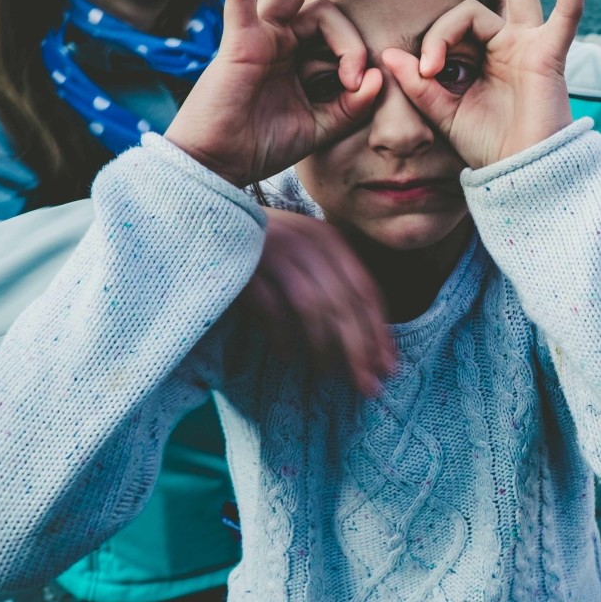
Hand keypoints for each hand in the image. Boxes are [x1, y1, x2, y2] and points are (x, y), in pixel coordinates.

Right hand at [165, 0, 382, 185]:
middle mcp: (275, 38)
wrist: (219, 165)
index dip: (353, 50)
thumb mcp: (321, 126)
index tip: (357, 82)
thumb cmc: (261, 145)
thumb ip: (352, 104)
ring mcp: (256, 34)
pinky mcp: (238, 38)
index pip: (331, 30)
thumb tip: (378, 77)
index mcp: (293, 55)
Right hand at [238, 209, 393, 395]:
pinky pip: (273, 309)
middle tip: (367, 385)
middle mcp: (309, 243)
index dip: (379, 332)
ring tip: (328, 374)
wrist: (213, 216)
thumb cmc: (266, 245)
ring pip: (313, 308)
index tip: (388, 366)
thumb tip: (366, 336)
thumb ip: (333, 283)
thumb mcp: (306, 253)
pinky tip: (286, 355)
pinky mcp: (246, 268)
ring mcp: (277, 252)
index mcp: (330, 241)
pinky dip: (282, 336)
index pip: (366, 290)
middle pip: (344, 303)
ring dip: (324, 347)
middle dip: (360, 348)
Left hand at [380, 0, 583, 168]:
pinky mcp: (550, 55)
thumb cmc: (488, 149)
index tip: (425, 71)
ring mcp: (533, 45)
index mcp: (488, 57)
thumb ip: (418, 84)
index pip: (458, 23)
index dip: (436, 39)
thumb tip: (394, 53)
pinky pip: (567, 12)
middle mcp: (513, 44)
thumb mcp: (442, 112)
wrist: (520, 176)